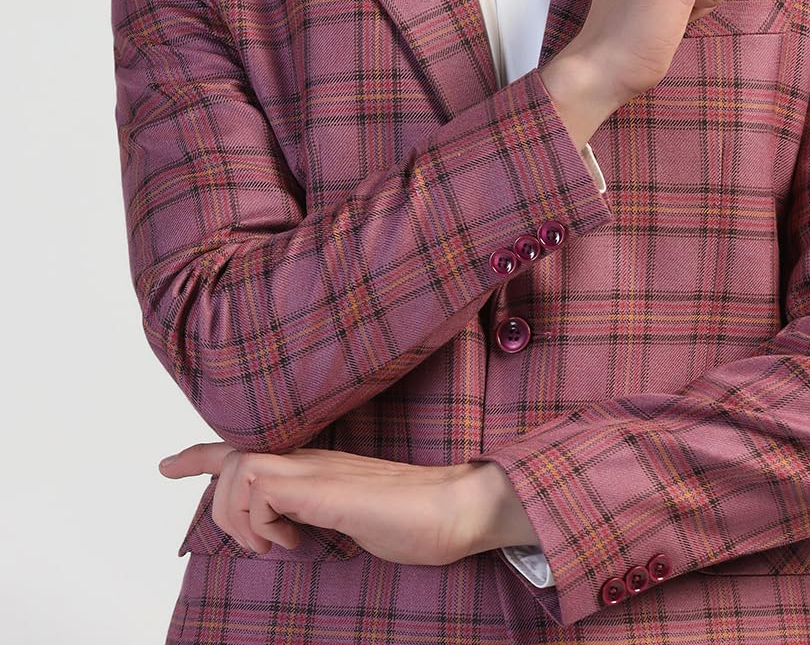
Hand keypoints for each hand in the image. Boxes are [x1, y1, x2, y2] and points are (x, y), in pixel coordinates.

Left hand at [158, 443, 538, 565]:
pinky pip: (259, 489)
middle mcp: (311, 458)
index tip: (168, 465)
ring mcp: (316, 469)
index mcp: (317, 466)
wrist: (457, 508)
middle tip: (259, 545)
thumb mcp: (353, 518)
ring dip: (243, 520)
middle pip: (231, 459)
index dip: (204, 457)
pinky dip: (261, 522)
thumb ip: (322, 512)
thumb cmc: (418, 519)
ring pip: (238, 473)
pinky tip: (294, 539)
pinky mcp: (322, 487)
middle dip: (218, 505)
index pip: (249, 448)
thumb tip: (295, 526)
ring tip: (281, 544)